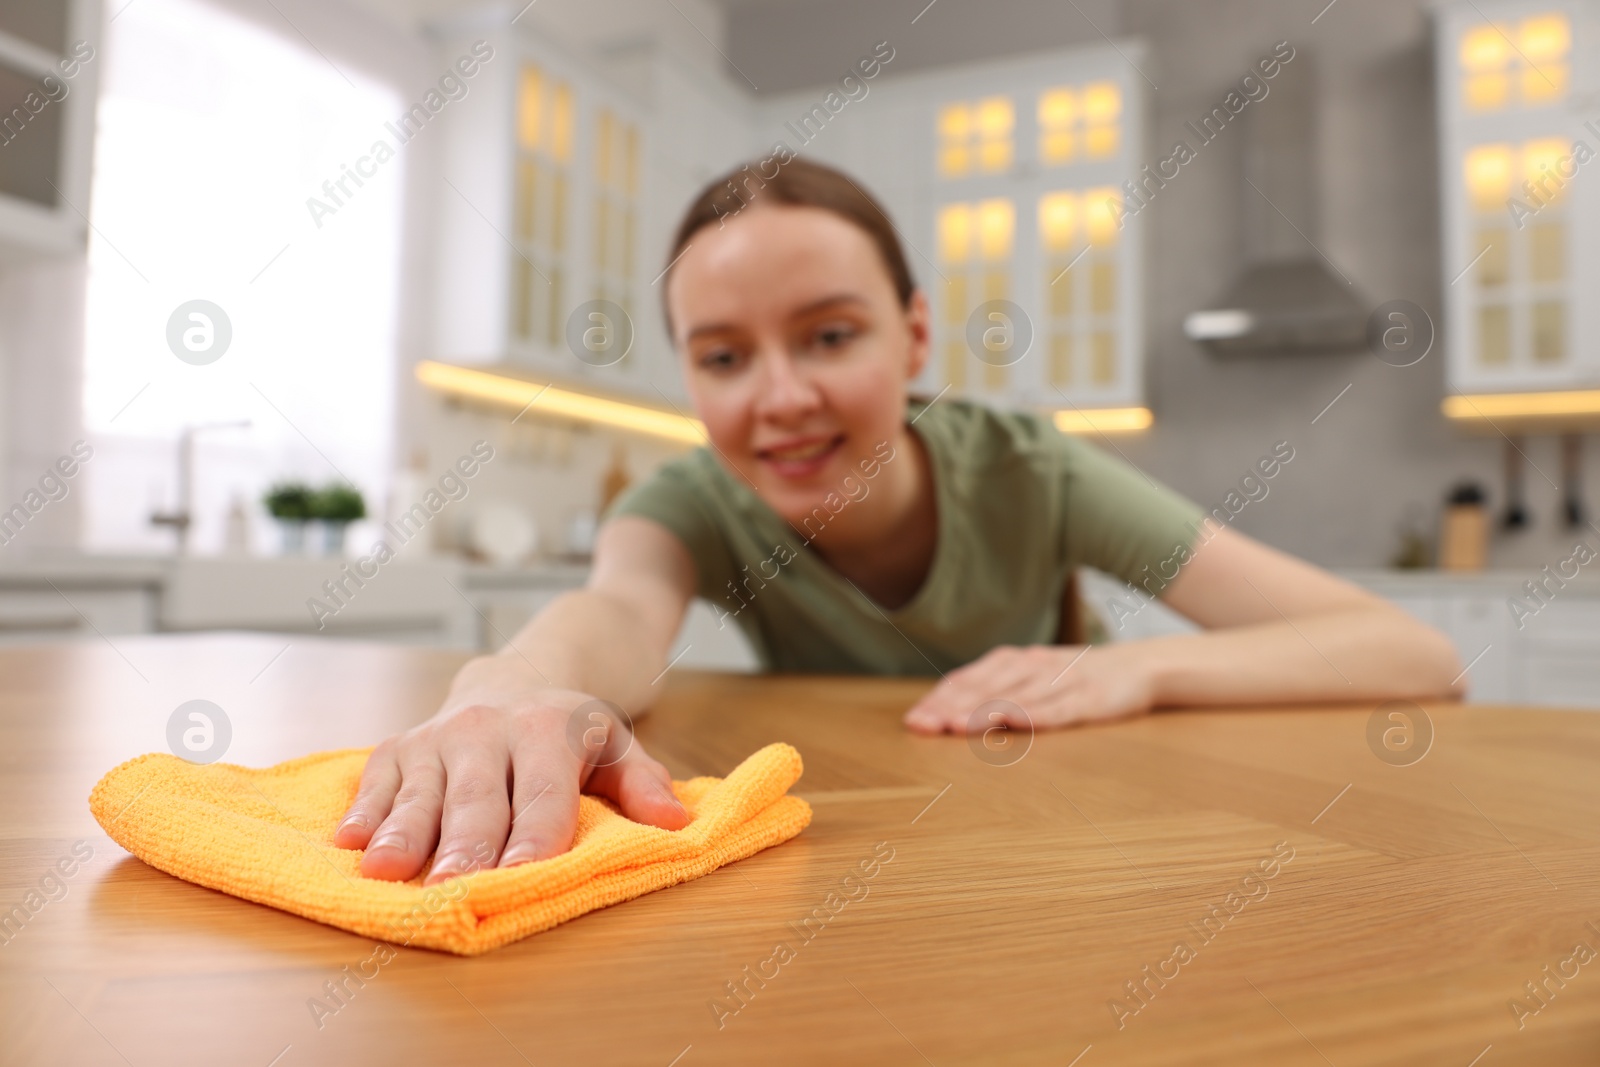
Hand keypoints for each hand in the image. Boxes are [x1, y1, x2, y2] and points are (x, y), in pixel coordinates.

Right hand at [332, 683, 690, 883]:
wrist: (515, 676)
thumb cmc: (568, 730)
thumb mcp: (616, 744)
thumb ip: (643, 783)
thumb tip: (676, 823)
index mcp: (547, 732)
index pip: (543, 794)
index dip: (534, 835)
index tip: (521, 874)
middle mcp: (487, 731)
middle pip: (477, 799)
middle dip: (465, 844)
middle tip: (452, 886)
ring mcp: (437, 738)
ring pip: (419, 792)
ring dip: (401, 834)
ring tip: (385, 871)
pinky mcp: (397, 747)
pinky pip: (375, 781)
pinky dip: (362, 812)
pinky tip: (347, 843)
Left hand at [902, 644, 1155, 733]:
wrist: (1137, 665)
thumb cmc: (1073, 678)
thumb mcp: (1031, 678)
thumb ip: (994, 691)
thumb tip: (946, 712)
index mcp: (1013, 661)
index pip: (967, 679)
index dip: (939, 699)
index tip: (913, 720)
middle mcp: (1032, 666)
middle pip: (984, 688)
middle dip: (950, 707)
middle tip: (921, 725)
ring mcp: (1061, 680)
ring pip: (1016, 697)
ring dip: (983, 712)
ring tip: (954, 727)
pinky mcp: (1089, 698)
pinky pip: (1059, 708)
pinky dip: (1035, 714)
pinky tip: (1015, 722)